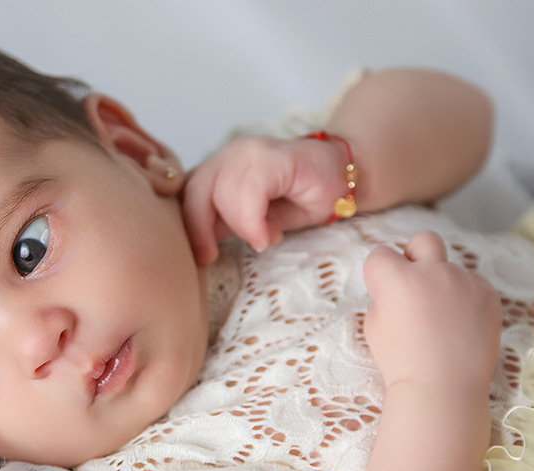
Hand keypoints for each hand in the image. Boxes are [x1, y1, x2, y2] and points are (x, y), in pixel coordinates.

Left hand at [181, 136, 349, 264]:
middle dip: (200, 228)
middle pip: (196, 191)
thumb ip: (225, 223)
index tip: (200, 255)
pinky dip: (253, 221)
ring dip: (240, 227)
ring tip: (263, 238)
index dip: (188, 225)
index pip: (188, 193)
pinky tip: (268, 235)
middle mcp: (231, 154)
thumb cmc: (301, 199)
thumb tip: (199, 243)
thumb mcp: (253, 219)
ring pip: (222, 194)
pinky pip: (249, 193)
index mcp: (222, 167)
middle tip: (212, 256)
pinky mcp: (272, 157)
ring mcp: (251, 152)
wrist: (345, 182)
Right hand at [363, 231, 501, 389]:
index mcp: (398, 279)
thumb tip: (398, 290)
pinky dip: (466, 299)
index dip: (378, 274)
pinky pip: (473, 284)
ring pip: (450, 267)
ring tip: (442, 318)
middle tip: (415, 283)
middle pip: (423, 240)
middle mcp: (432, 272)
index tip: (382, 293)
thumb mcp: (374, 325)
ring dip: (442, 284)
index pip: (380, 254)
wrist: (442, 387)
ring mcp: (464, 281)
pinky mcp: (488, 294)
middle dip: (415, 254)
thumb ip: (384, 298)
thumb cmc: (400, 361)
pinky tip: (461, 324)